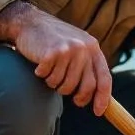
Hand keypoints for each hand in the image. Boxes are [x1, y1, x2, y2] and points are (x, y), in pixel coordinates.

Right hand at [0, 0, 112, 114]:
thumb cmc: (54, 41)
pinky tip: (41, 65)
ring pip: (64, 85)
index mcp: (93, 48)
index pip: (105, 79)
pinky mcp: (53, 52)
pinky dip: (42, 75)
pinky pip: (49, 77)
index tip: (98, 112)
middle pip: (86, 87)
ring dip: (55, 84)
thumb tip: (97, 98)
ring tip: (51, 72)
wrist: (29, 22)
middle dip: (77, 96)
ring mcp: (69, 49)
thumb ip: (88, 67)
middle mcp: (84, 48)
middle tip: (68, 95)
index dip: (102, 98)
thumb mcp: (78, 48)